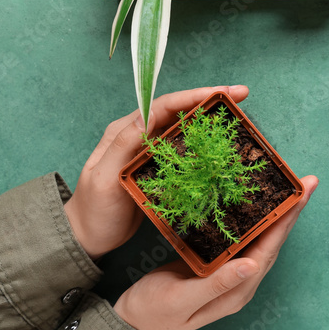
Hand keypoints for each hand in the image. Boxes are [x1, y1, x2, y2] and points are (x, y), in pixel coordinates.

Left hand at [64, 85, 250, 260]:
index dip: (193, 96)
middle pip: (178, 110)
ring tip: (237, 111)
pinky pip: (185, 147)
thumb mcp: (104, 178)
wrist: (88, 237)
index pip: (163, 105)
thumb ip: (123, 146)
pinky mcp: (159, 166)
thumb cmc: (94, 211)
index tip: (222, 92)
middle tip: (240, 95)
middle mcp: (139, 135)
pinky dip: (204, 140)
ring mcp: (150, 150)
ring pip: (184, 125)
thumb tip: (148, 116)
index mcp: (125, 131)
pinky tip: (220, 141)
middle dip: (209, 99)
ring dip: (210, 117)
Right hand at [113, 175, 317, 329]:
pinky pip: (243, 235)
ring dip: (277, 211)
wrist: (133, 322)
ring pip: (261, 236)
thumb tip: (252, 265)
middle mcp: (242, 280)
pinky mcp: (218, 261)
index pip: (269, 249)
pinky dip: (254, 216)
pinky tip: (257, 200)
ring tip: (292, 186)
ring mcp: (232, 271)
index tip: (303, 194)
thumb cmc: (154, 311)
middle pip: (273, 240)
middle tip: (308, 181)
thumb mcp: (182, 299)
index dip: (286, 220)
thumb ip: (216, 284)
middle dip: (291, 211)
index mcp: (238, 290)